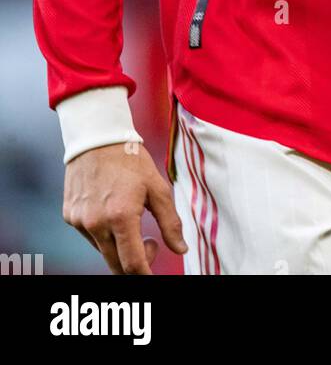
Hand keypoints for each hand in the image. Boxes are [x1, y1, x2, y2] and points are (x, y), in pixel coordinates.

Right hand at [63, 141, 187, 274]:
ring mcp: (80, 222)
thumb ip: (170, 222)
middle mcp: (97, 224)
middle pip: (116, 265)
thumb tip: (181, 249)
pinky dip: (103, 233)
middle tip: (151, 243)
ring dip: (119, 247)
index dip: (146, 274)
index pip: (132, 264)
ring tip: (131, 220)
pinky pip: (89, 236)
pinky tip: (111, 210)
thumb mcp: (157, 187)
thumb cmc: (131, 160)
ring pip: (103, 250)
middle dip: (136, 263)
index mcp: (121, 217)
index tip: (154, 273)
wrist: (96, 137)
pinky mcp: (70, 216)